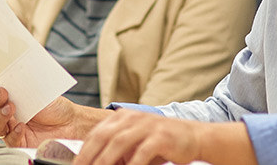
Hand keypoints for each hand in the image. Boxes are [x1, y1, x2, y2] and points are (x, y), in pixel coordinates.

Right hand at [0, 81, 107, 147]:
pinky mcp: (20, 143)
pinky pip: (10, 140)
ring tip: (10, 108)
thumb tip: (14, 69)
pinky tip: (21, 126)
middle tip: (3, 93)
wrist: (70, 122)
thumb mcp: (39, 91)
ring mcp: (13, 130)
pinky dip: (13, 133)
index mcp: (11, 100)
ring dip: (0, 116)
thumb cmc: (55, 106)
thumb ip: (24, 84)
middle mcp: (9, 115)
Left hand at [74, 108, 254, 164]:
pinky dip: (132, 164)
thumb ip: (116, 148)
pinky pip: (141, 152)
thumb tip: (94, 161)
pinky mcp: (160, 136)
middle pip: (103, 137)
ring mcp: (146, 125)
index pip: (96, 134)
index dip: (84, 151)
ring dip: (105, 160)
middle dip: (90, 156)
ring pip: (119, 143)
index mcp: (121, 117)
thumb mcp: (135, 141)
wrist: (193, 137)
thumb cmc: (160, 142)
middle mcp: (131, 118)